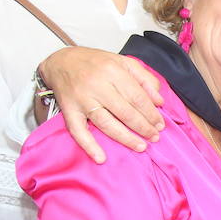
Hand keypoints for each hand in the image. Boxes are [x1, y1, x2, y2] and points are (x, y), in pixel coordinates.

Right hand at [42, 47, 163, 162]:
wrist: (61, 61)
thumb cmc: (95, 63)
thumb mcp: (123, 62)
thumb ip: (144, 78)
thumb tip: (159, 100)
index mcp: (112, 71)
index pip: (137, 97)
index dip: (151, 113)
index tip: (160, 124)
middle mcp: (97, 85)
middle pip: (125, 112)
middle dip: (143, 127)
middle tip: (154, 137)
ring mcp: (82, 99)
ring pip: (106, 123)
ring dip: (125, 138)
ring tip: (141, 147)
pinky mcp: (69, 110)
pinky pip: (78, 131)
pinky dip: (89, 145)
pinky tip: (101, 158)